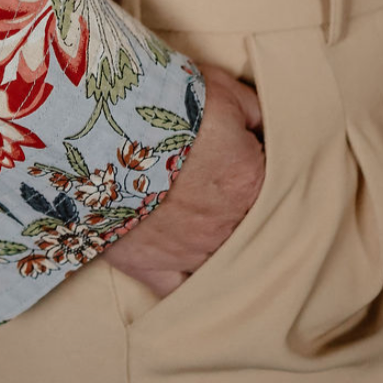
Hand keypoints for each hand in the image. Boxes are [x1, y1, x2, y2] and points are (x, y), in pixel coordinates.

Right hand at [102, 62, 264, 298]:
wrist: (104, 130)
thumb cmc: (164, 105)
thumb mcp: (221, 90)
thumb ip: (255, 111)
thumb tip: (267, 126)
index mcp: (251, 181)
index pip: (277, 183)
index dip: (260, 168)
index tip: (245, 157)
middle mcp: (229, 225)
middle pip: (253, 226)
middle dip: (243, 210)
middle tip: (223, 188)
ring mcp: (192, 252)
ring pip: (224, 262)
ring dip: (222, 248)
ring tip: (206, 225)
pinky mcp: (154, 267)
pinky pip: (181, 292)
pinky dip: (189, 285)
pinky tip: (191, 273)